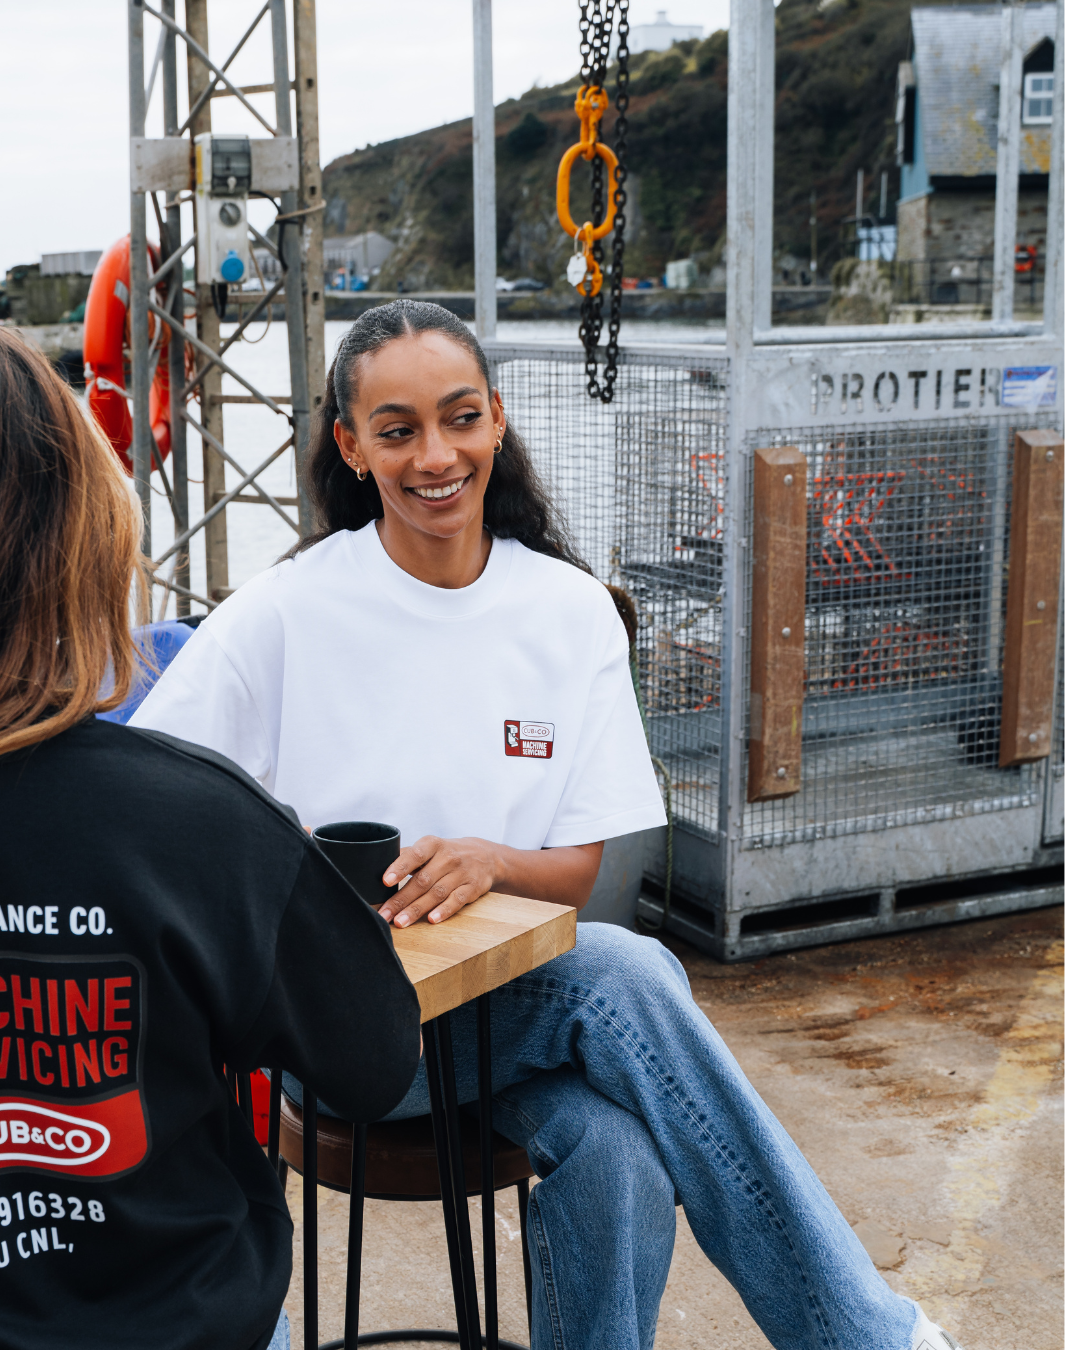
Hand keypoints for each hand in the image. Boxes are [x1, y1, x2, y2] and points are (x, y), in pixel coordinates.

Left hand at [379, 835, 501, 927]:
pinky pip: (457, 901)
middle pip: (422, 881)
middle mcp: (448, 857)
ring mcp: (461, 873)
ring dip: (417, 909)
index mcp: (433, 845)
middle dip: (401, 899)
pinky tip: (431, 920)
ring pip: (437, 893)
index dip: (400, 868)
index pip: (415, 855)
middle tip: (385, 914)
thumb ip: (407, 856)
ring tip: (400, 922)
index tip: (385, 881)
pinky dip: (444, 911)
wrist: (485, 856)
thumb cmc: (448, 853)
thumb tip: (377, 865)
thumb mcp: (430, 848)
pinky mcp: (472, 888)